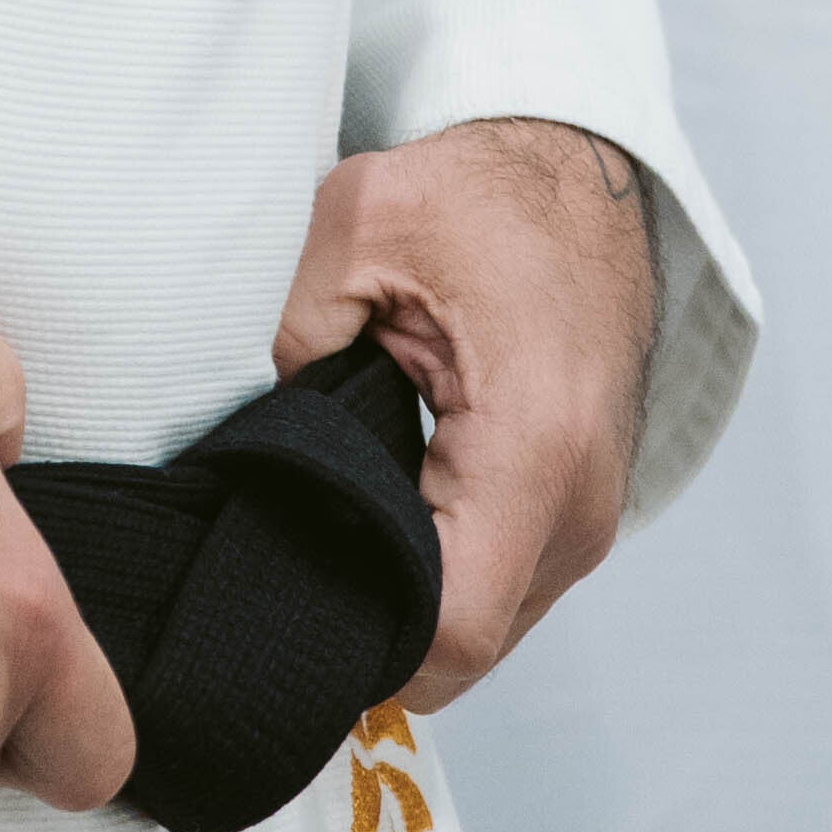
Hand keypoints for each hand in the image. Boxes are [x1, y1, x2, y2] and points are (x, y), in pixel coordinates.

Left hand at [273, 121, 658, 712]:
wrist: (584, 177)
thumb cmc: (481, 197)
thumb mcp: (358, 226)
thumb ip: (292, 332)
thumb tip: (242, 437)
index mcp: (533, 440)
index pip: (455, 629)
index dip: (361, 652)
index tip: (279, 619)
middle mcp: (579, 502)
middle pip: (466, 654)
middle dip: (367, 638)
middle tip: (267, 585)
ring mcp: (589, 518)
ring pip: (487, 634)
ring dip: (405, 610)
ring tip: (318, 544)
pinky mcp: (580, 514)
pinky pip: (503, 591)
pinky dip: (439, 581)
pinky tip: (375, 528)